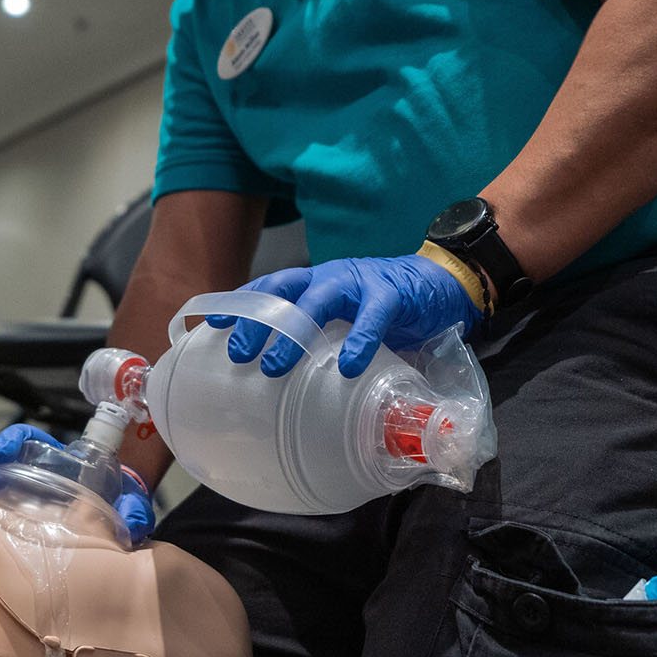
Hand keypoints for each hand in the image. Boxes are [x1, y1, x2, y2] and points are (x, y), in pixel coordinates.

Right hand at [0, 424, 154, 577]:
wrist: (114, 525)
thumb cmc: (116, 505)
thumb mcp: (126, 503)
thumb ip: (134, 508)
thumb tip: (136, 521)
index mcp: (53, 465)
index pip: (27, 440)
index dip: (13, 441)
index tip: (4, 451)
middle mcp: (25, 481)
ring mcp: (10, 505)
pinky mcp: (3, 531)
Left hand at [209, 254, 482, 378]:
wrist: (442, 282)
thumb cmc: (386, 307)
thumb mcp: (345, 318)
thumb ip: (322, 337)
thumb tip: (287, 379)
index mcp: (316, 282)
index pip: (270, 286)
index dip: (242, 301)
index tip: (214, 324)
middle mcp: (330, 277)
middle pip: (284, 292)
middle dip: (257, 322)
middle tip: (238, 354)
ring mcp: (360, 283)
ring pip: (319, 300)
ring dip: (293, 332)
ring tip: (275, 366)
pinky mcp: (393, 295)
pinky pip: (372, 317)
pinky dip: (357, 341)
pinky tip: (346, 366)